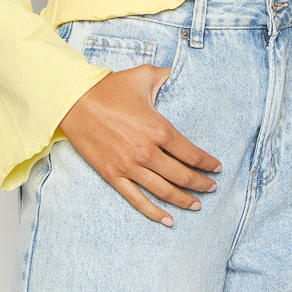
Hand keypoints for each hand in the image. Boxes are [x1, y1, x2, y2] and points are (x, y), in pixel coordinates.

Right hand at [58, 64, 221, 226]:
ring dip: (183, 200)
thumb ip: (164, 74)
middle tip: (212, 188)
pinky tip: (168, 220)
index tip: (217, 168)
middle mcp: (147, 152)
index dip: (207, 163)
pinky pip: (137, 200)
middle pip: (182, 176)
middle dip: (201, 184)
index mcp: (158, 129)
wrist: (74, 102)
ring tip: (196, 205)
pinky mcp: (113, 175)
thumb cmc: (109, 88)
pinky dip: (154, 212)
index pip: (191, 153)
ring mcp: (129, 166)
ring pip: (164, 191)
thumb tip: (175, 71)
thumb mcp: (142, 75)